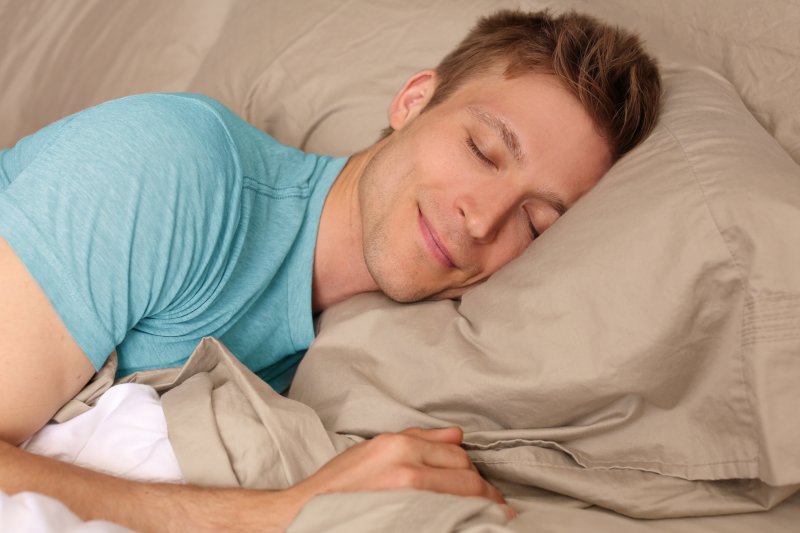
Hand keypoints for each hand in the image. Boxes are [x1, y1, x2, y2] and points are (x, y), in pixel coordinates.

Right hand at [288, 427, 505, 506]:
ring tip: (490, 519)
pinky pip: (446, 519)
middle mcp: (405, 466)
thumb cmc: (338, 485)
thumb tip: (457, 435)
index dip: (472, 471)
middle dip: (483, 491)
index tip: (481, 486)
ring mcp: (406, 496)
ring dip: (481, 507)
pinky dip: (463, 522)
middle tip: (493, 506)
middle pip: (464, 474)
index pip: (456, 453)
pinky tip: (469, 528)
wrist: (305, 513)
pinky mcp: (405, 519)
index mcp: (398, 444)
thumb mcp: (373, 450)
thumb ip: (418, 439)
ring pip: (462, 497)